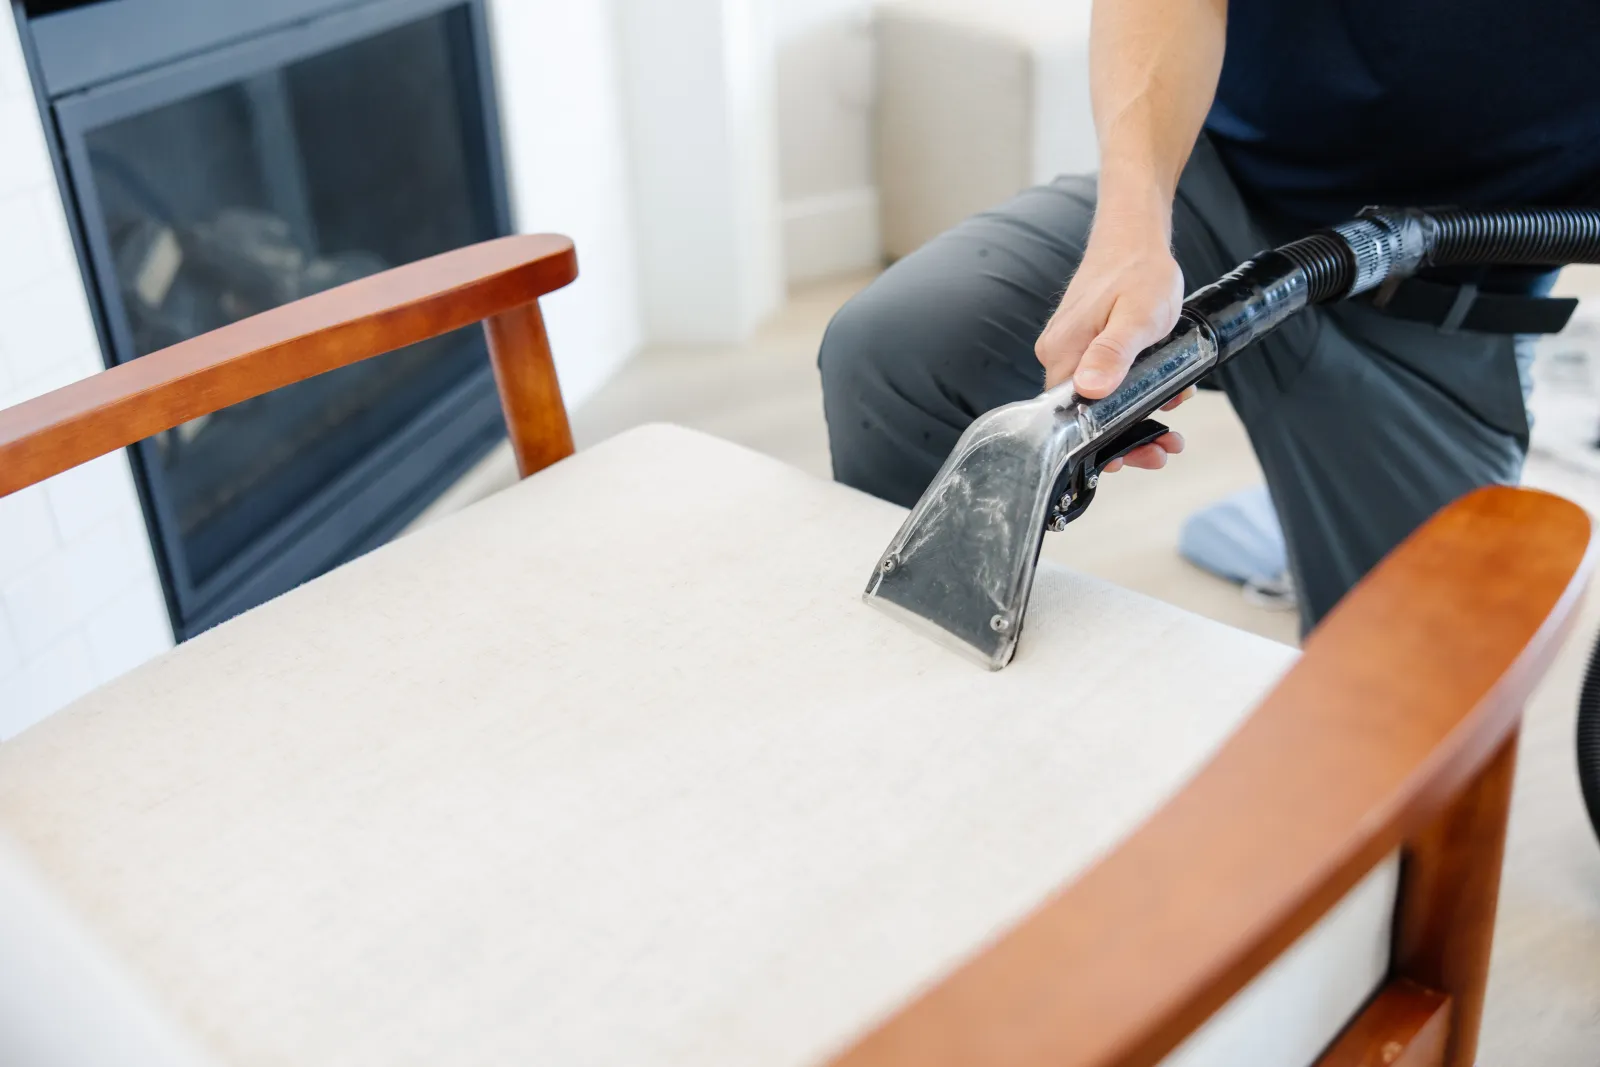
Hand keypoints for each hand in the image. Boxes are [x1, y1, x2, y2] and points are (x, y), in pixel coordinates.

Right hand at [1035, 225, 1191, 471]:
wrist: (1135, 236)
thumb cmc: (1139, 271)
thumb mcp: (1138, 315)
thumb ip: (1113, 352)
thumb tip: (1089, 388)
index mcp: (1063, 353)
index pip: (1071, 417)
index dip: (1103, 443)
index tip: (1134, 457)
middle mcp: (1059, 355)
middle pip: (1086, 415)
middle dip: (1126, 437)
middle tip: (1165, 448)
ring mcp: (1071, 350)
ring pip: (1099, 400)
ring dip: (1135, 416)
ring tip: (1173, 424)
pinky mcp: (1085, 345)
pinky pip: (1105, 381)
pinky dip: (1133, 393)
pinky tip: (1165, 393)